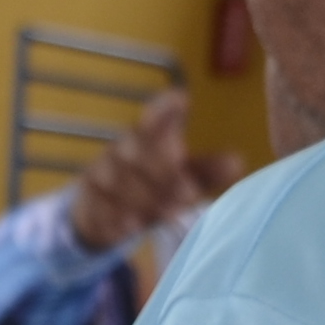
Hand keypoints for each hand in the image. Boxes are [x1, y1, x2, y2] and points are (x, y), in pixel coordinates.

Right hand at [61, 91, 238, 257]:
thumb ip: (207, 171)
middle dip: (164, 173)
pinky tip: (133, 226)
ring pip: (119, 180)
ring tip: (169, 214)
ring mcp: (101, 172)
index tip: (181, 98)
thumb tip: (237, 162)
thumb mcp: (183, 179)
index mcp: (149, 136)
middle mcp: (123, 148)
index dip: (165, 108)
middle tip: (190, 194)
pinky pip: (101, 204)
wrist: (101, 214)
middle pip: (139, 152)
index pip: (155, 116)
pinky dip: (118, 216)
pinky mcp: (87, 198)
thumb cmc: (151, 188)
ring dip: (146, 198)